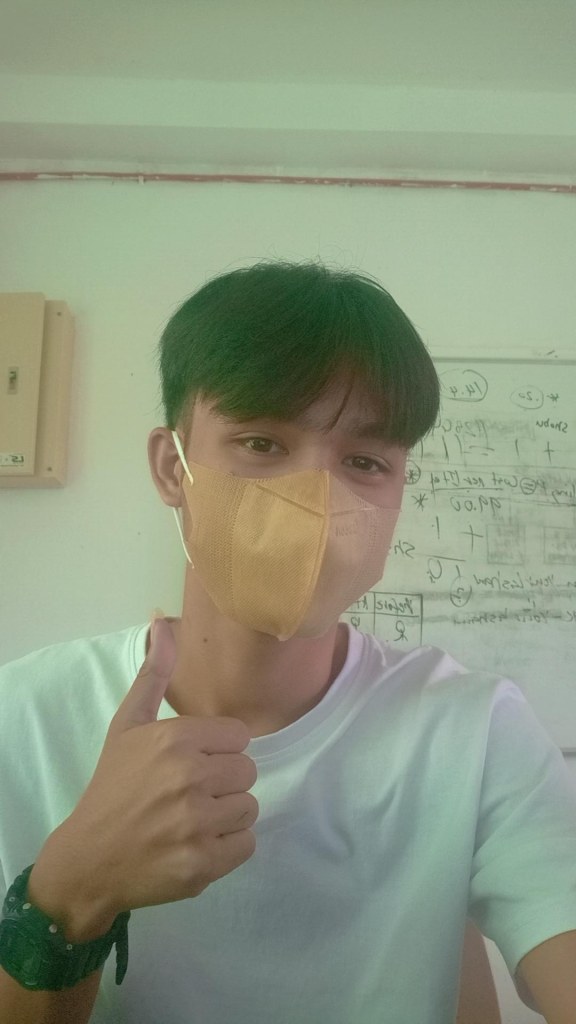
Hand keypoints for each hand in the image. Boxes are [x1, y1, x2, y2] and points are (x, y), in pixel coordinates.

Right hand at [33, 617, 258, 929]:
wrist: (89, 858)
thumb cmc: (113, 787)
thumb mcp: (127, 725)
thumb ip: (154, 674)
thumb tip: (162, 619)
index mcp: (176, 739)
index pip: (239, 737)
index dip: (220, 751)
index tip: (195, 764)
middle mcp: (189, 777)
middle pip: (248, 772)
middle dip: (225, 783)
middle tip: (192, 795)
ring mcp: (196, 823)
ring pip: (250, 808)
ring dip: (228, 816)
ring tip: (195, 820)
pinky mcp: (203, 864)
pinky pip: (247, 844)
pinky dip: (228, 847)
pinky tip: (198, 844)